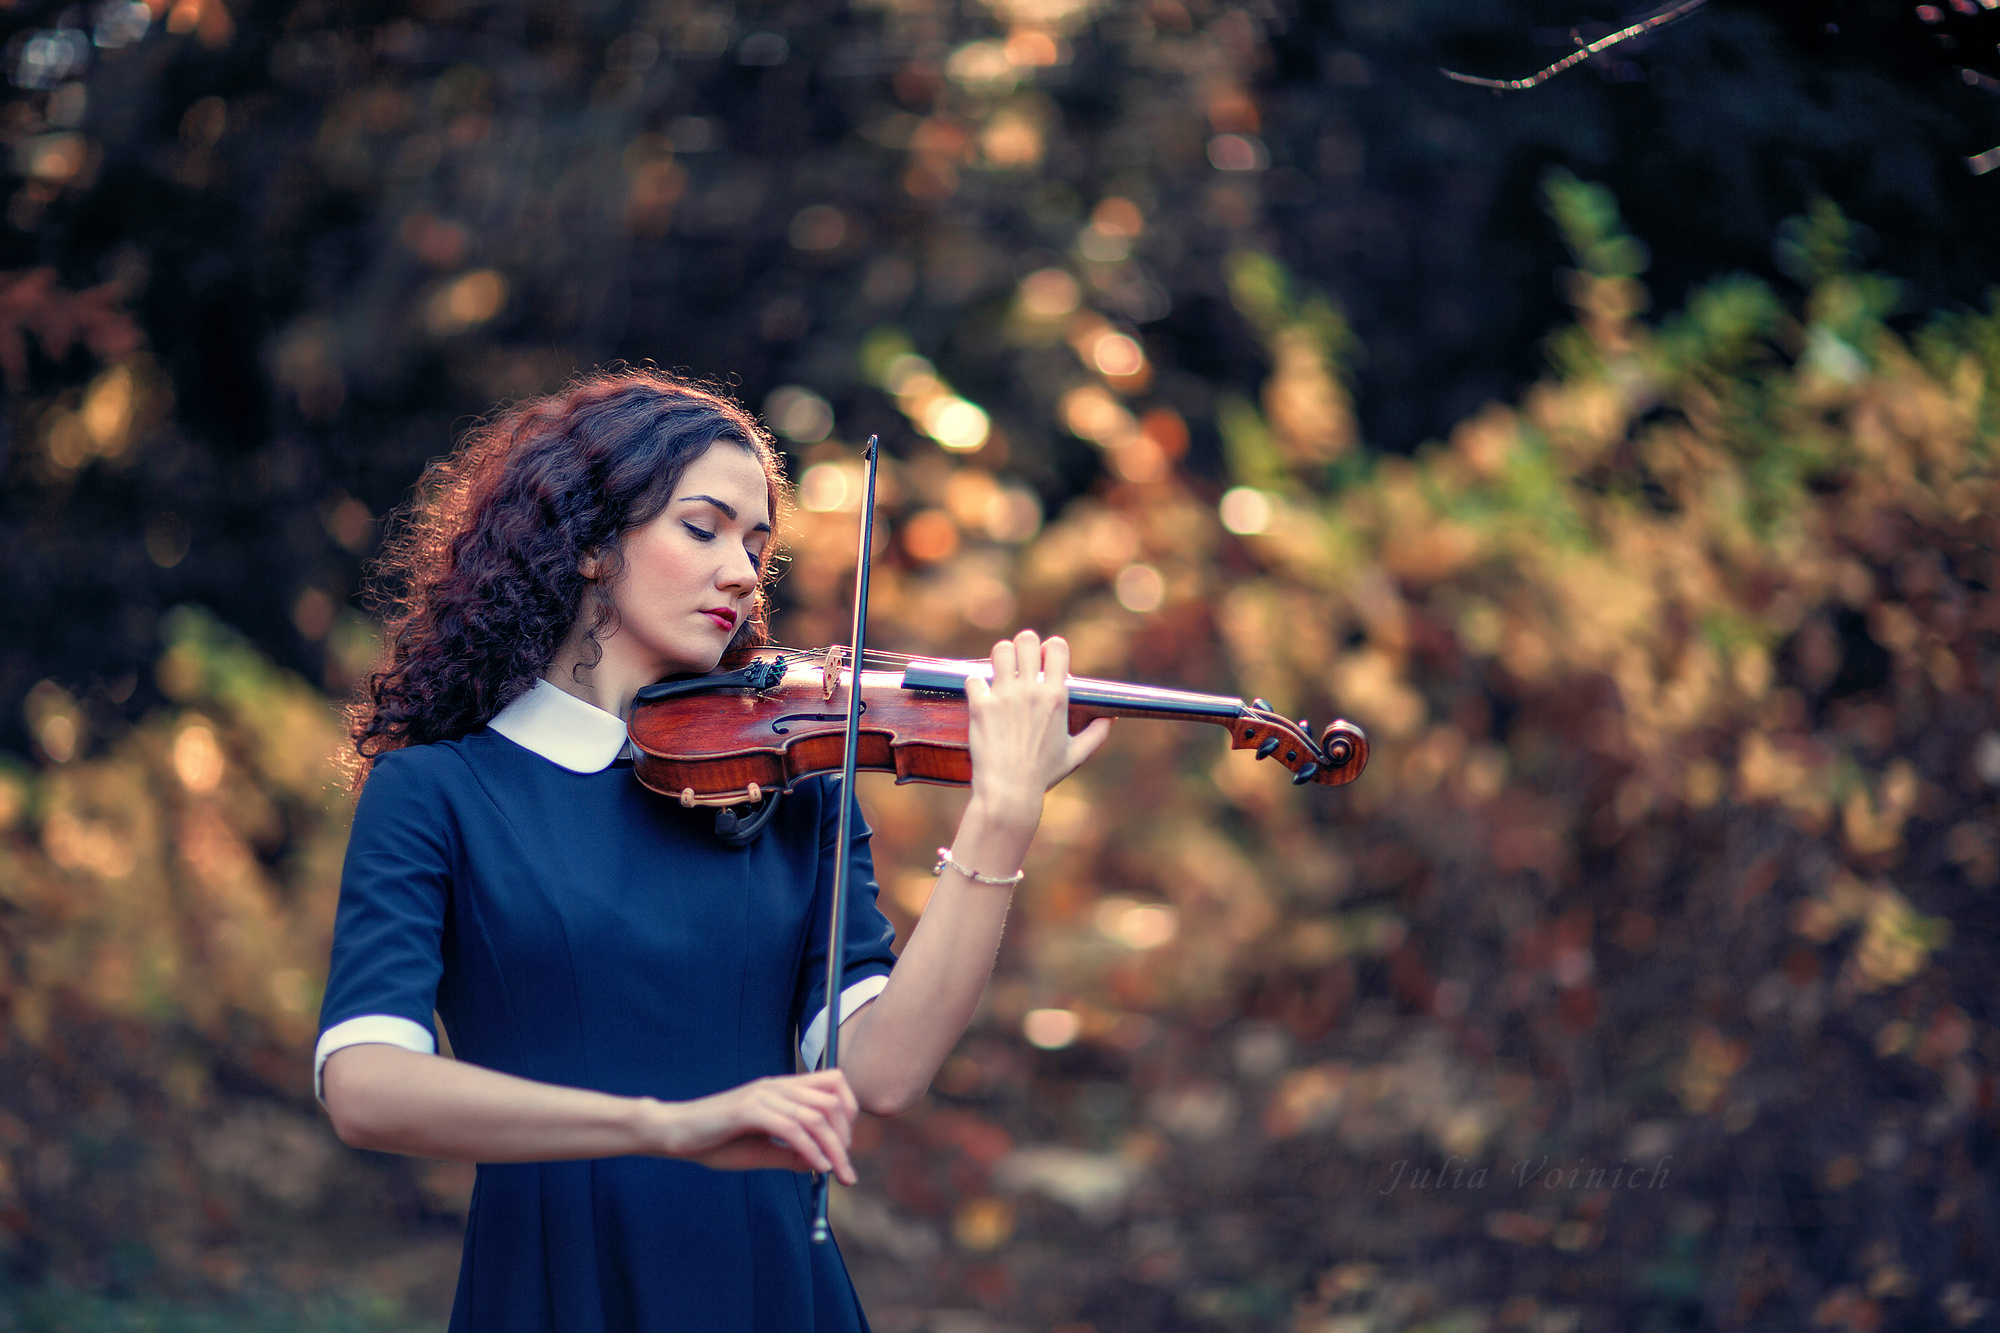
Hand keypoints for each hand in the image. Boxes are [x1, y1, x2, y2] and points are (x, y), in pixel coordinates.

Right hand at [656, 1070, 858, 1184]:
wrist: (675, 1133)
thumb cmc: (716, 1142)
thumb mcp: (761, 1149)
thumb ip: (792, 1152)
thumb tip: (825, 1163)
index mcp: (781, 1088)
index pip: (833, 1082)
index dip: (849, 1110)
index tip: (845, 1144)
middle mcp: (776, 1086)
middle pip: (831, 1100)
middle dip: (845, 1136)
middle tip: (844, 1167)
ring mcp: (762, 1095)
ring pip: (816, 1115)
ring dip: (833, 1147)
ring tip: (837, 1173)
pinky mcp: (748, 1110)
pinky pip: (792, 1128)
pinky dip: (811, 1150)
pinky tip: (817, 1168)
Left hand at [965, 629, 1111, 817]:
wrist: (1009, 792)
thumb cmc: (1043, 774)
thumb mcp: (1076, 754)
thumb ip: (1097, 733)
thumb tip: (1111, 718)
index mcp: (1056, 697)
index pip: (1057, 648)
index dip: (1050, 648)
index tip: (1045, 658)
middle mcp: (1030, 691)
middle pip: (1026, 640)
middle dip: (1024, 645)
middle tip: (1020, 661)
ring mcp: (1004, 696)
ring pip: (1000, 651)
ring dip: (1001, 658)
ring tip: (1001, 672)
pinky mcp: (980, 706)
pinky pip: (973, 678)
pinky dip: (976, 684)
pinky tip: (981, 696)